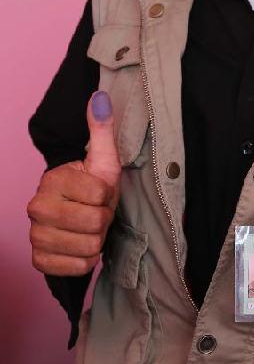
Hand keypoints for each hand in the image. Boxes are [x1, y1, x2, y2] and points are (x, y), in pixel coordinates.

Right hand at [27, 91, 120, 275]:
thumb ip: (101, 127)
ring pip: (89, 246)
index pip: (100, 193)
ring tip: (91, 226)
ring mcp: (36, 236)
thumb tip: (99, 97)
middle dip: (104, 218)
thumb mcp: (103, 156)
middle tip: (97, 210)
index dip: (108, 193)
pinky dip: (87, 259)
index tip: (101, 190)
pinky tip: (82, 244)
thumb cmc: (94, 185)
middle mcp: (36, 207)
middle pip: (95, 222)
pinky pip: (78, 267)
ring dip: (97, 238)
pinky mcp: (40, 260)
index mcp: (53, 180)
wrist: (79, 214)